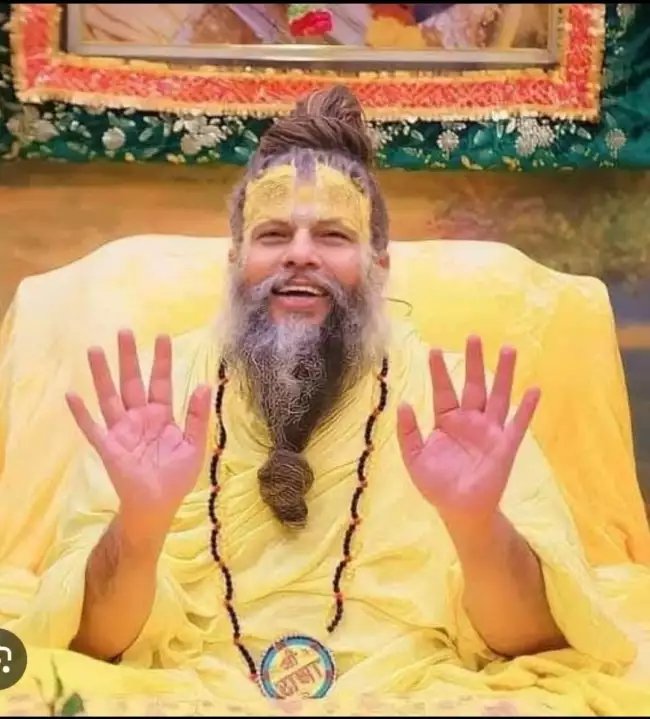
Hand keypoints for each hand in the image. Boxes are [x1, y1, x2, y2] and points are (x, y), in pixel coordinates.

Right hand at [66, 330, 211, 534]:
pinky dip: (81, 413)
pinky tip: (72, 395)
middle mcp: (139, 418)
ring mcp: (121, 430)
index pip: (161, 382)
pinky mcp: (108, 447)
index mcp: (162, 416)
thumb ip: (198, 417)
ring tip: (95, 350)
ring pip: (110, 396)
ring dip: (102, 375)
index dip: (162, 360)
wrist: (158, 506)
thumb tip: (204, 385)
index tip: (162, 336)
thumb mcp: (194, 445)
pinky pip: (92, 427)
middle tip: (125, 331)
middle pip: (132, 382)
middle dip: (129, 357)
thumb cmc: (176, 477)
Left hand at [397, 336, 539, 529]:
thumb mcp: (415, 458)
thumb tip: (404, 403)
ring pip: (497, 396)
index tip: (435, 350)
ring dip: (503, 374)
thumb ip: (408, 432)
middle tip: (473, 337)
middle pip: (473, 385)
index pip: (443, 390)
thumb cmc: (437, 484)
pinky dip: (526, 408)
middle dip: (474, 362)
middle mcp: (470, 420)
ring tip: (508, 349)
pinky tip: (533, 389)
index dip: (439, 372)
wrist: (459, 510)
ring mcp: (490, 431)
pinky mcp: (505, 446)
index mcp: (447, 421)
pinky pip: (517, 424)